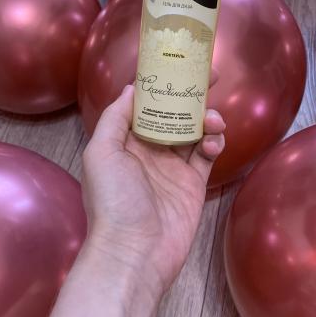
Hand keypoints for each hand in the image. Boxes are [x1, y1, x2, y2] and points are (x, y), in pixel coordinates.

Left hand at [81, 85, 225, 299]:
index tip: (181, 64)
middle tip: (213, 77)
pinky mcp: (193, 184)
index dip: (163, 83)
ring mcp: (172, 168)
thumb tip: (134, 88)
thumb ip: (116, 117)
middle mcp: (149, 151)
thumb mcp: (101, 152)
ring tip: (214, 119)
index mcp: (125, 141)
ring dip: (207, 118)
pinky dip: (214, 142)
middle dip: (192, 94)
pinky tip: (213, 141)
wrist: (136, 252)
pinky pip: (207, 155)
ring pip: (194, 131)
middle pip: (174, 113)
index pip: (146, 104)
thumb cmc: (113, 201)